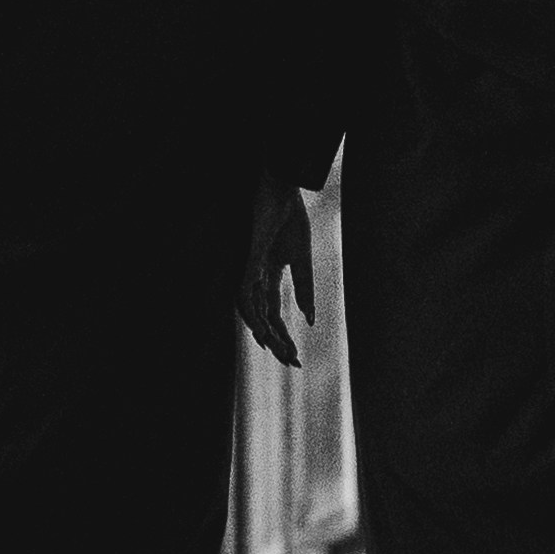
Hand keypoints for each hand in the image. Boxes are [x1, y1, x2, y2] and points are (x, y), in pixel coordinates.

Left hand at [236, 177, 318, 369]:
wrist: (282, 190)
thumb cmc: (290, 219)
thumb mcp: (301, 260)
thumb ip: (304, 289)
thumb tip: (310, 319)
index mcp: (269, 277)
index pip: (273, 314)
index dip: (284, 336)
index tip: (296, 357)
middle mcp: (256, 278)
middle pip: (263, 317)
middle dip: (277, 341)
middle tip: (292, 362)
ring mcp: (250, 270)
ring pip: (250, 310)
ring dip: (263, 332)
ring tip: (276, 350)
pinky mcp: (247, 260)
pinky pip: (244, 292)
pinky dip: (252, 312)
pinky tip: (262, 328)